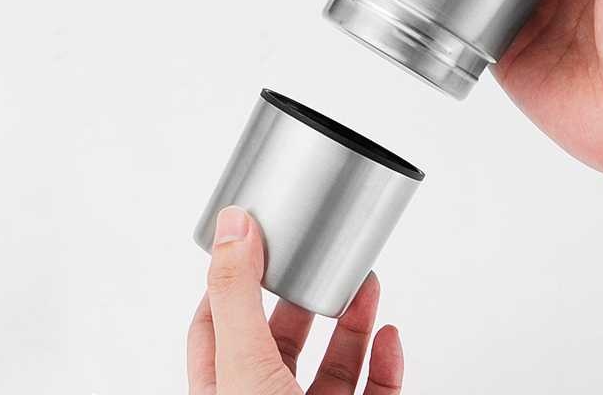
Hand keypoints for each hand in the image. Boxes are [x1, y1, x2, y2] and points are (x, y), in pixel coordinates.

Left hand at [187, 205, 403, 394]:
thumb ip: (237, 294)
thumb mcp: (243, 364)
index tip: (252, 244)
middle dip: (301, 294)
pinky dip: (385, 363)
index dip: (230, 283)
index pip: (214, 327)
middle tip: (316, 257)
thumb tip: (233, 224)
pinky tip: (388, 336)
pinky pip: (375, 394)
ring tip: (363, 283)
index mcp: (224, 388)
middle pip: (280, 339)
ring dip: (352, 321)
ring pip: (333, 365)